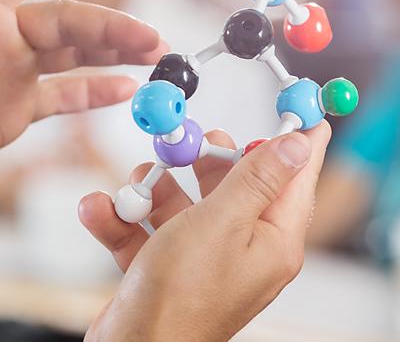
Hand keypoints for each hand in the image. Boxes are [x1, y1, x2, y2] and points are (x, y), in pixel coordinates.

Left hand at [0, 0, 165, 242]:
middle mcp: (0, 35)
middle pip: (67, 20)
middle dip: (111, 25)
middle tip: (150, 37)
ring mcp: (11, 73)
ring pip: (75, 55)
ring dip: (114, 53)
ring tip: (154, 55)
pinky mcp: (15, 111)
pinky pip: (65, 96)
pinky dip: (96, 92)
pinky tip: (126, 90)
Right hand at [79, 124, 331, 341]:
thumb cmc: (180, 297)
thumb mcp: (222, 221)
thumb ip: (256, 178)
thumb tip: (300, 143)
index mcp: (273, 240)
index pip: (297, 177)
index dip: (297, 137)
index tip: (300, 103)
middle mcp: (243, 249)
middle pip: (233, 183)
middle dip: (202, 159)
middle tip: (187, 140)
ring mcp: (204, 259)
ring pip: (184, 203)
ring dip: (152, 187)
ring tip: (135, 183)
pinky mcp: (167, 269)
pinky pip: (150, 230)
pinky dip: (123, 219)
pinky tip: (100, 209)